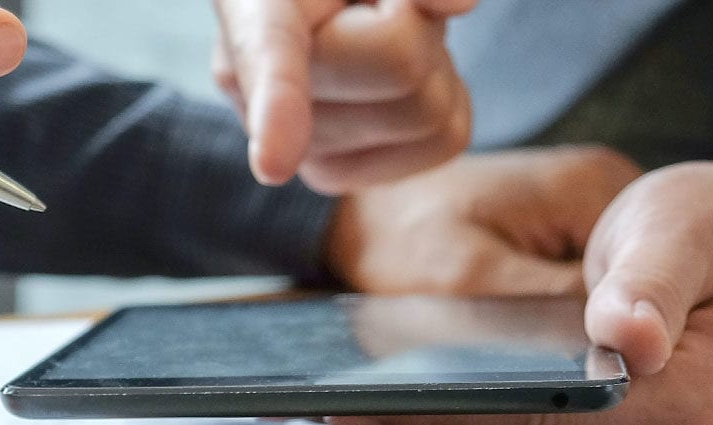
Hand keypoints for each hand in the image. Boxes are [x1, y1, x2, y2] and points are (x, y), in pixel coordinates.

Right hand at [212, 0, 474, 192]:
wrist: (315, 4)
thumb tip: (459, 4)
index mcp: (254, 12)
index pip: (270, 56)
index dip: (278, 108)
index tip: (274, 165)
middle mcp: (252, 91)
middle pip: (400, 63)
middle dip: (415, 22)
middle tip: (377, 6)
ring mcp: (291, 145)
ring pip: (429, 109)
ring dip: (431, 61)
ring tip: (381, 38)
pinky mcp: (337, 174)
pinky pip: (444, 140)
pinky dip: (447, 98)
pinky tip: (394, 81)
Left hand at [328, 68, 712, 424]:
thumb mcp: (680, 227)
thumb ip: (650, 285)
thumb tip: (626, 340)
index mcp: (683, 392)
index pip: (563, 418)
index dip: (476, 412)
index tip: (388, 406)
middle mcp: (664, 423)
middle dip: (455, 415)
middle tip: (349, 410)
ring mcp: (636, 420)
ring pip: (534, 423)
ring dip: (461, 411)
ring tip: (359, 406)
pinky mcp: (611, 407)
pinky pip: (540, 412)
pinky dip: (484, 401)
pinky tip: (405, 394)